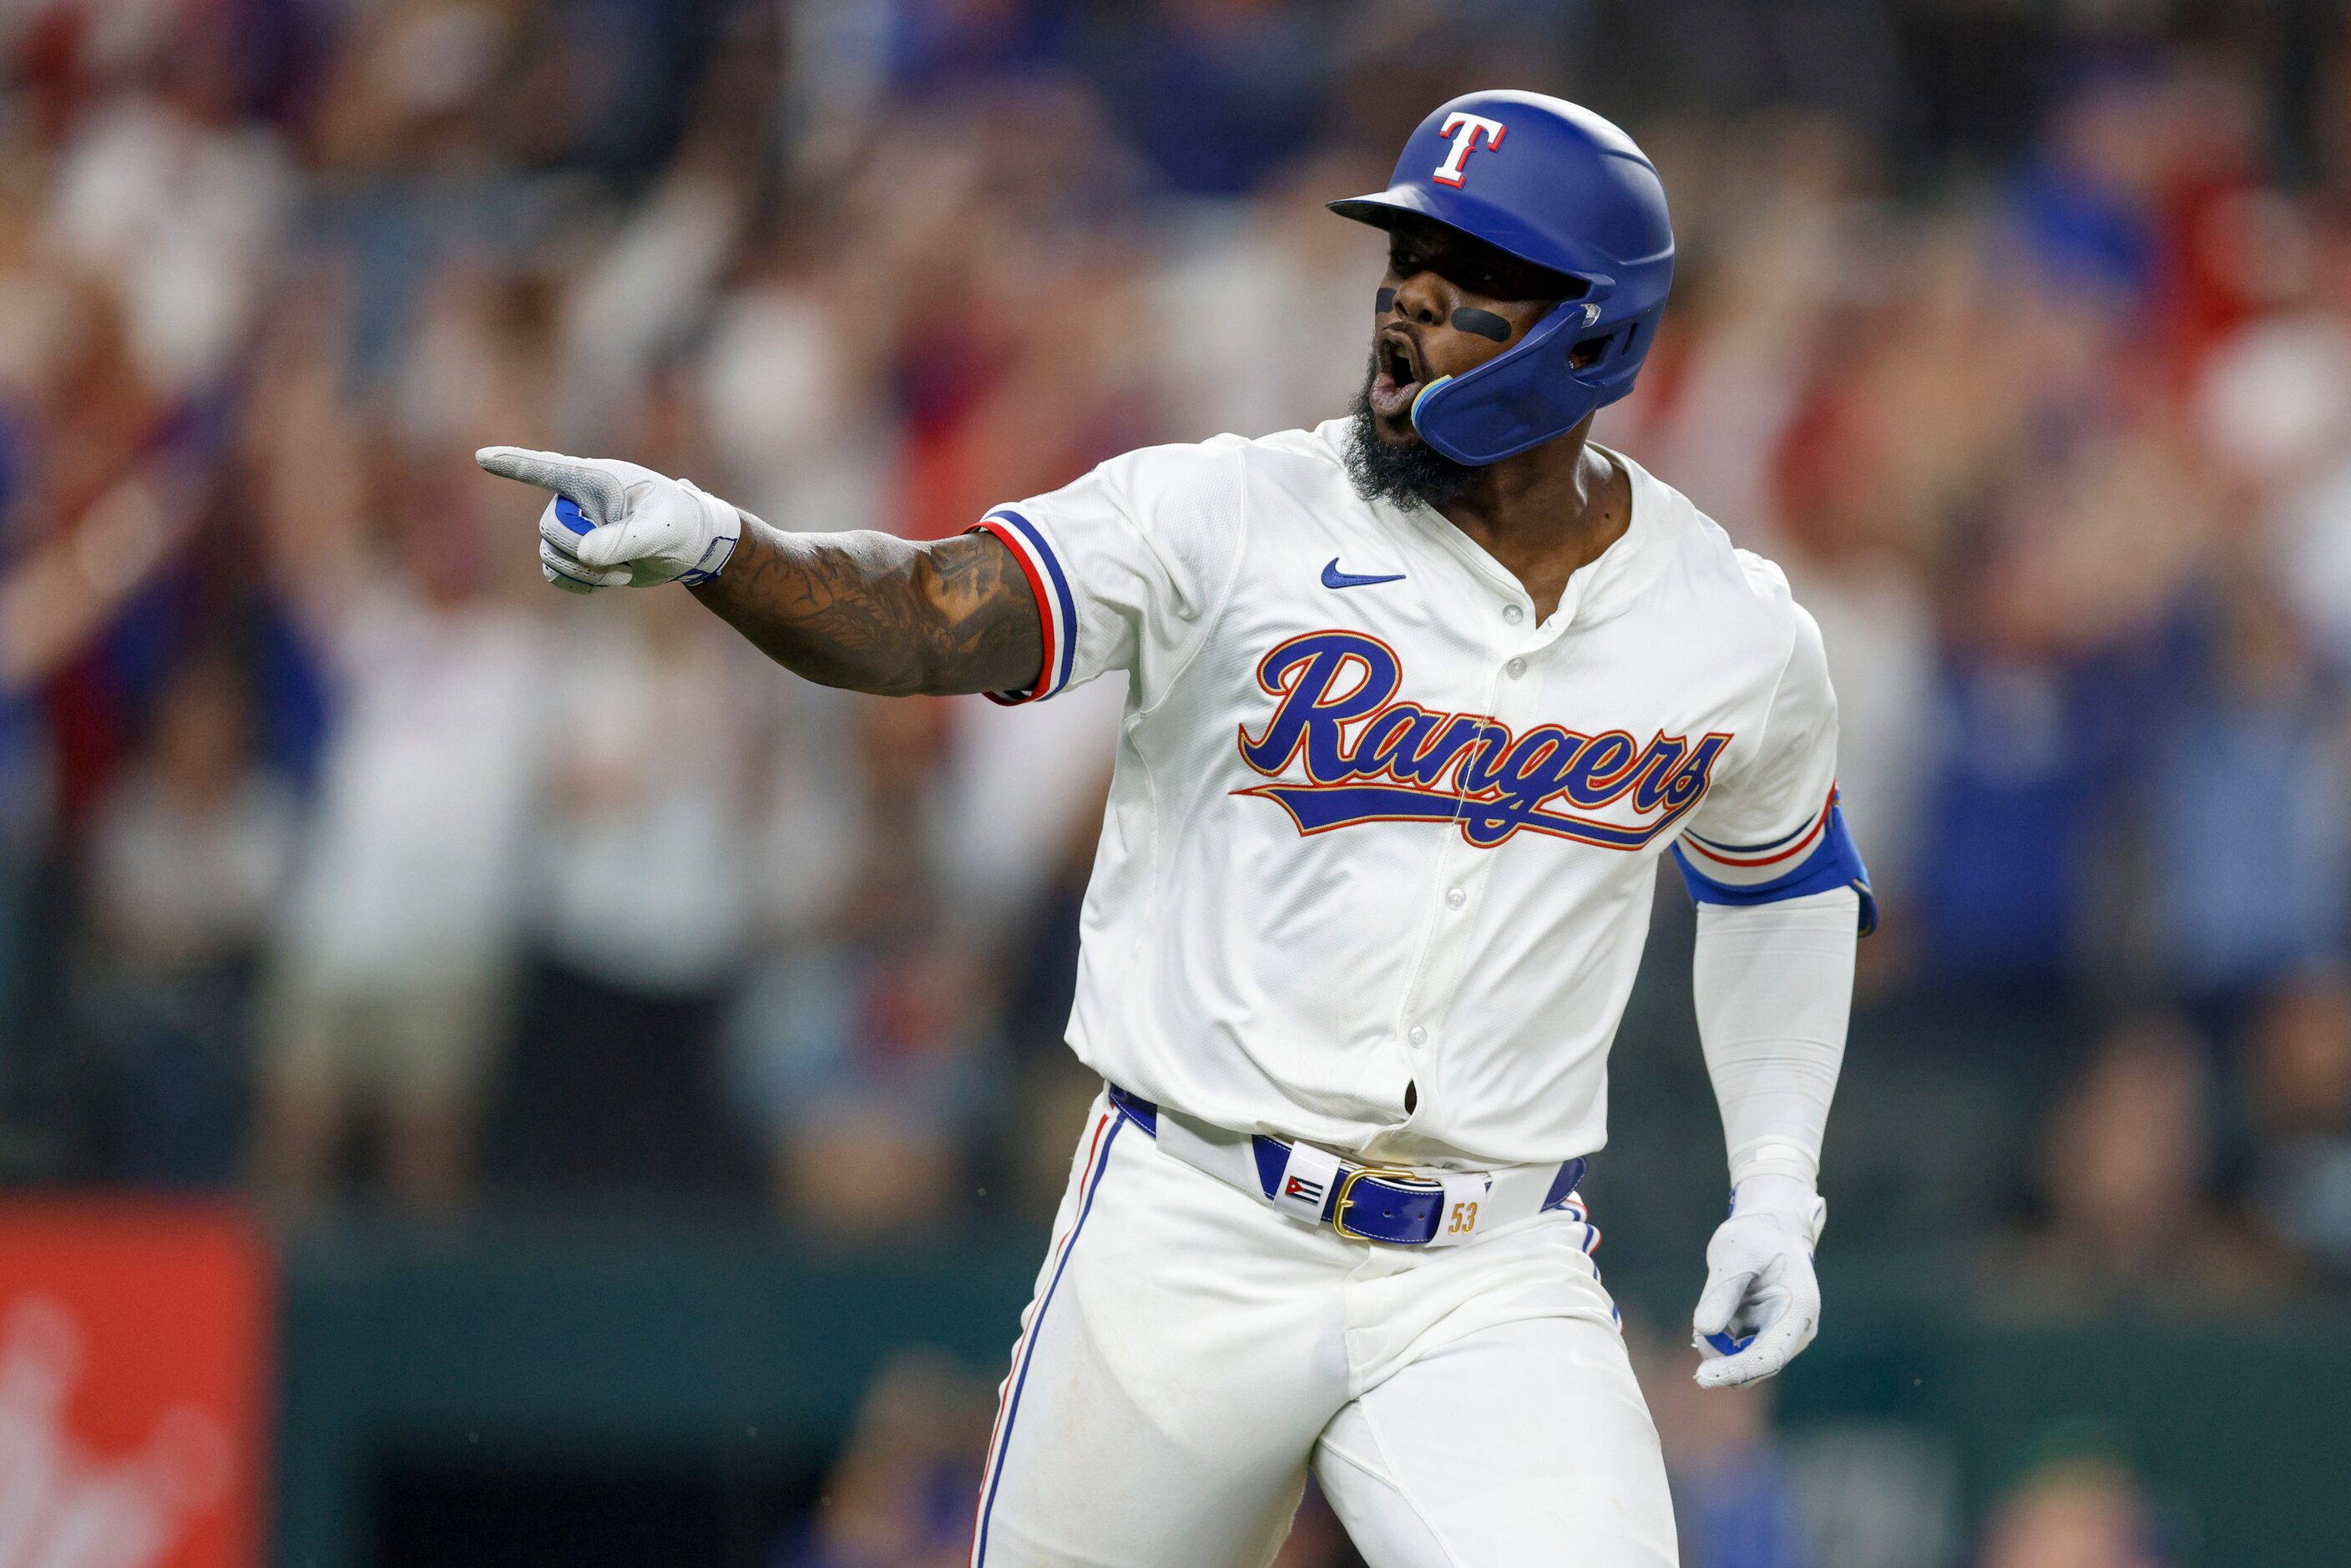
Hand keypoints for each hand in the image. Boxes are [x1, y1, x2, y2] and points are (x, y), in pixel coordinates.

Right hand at [475, 447, 739, 593]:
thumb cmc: (680, 523)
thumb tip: (584, 553)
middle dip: (580, 553)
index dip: (513, 464)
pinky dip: (577, 583)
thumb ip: (624, 539)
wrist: (688, 545)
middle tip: (624, 563)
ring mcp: (574, 526)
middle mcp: (576, 499)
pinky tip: (606, 582)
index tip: (482, 458)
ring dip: (584, 572)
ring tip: (624, 573)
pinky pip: (554, 573)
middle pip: (549, 529)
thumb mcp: (660, 530)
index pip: (546, 469)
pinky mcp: (576, 553)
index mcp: (596, 478)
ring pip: (549, 554)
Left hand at [1691, 1174, 1824, 1388]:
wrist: (1769, 1231)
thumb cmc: (1754, 1238)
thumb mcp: (1733, 1254)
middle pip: (1757, 1366)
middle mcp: (1796, 1330)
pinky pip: (1740, 1352)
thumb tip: (1703, 1330)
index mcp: (1799, 1309)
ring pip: (1745, 1362)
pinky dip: (1721, 1342)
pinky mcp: (1767, 1337)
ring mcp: (1783, 1336)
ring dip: (1719, 1349)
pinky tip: (1714, 1317)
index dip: (1736, 1369)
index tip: (1703, 1377)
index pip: (1770, 1355)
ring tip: (1710, 1310)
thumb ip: (1721, 1292)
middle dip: (1723, 1362)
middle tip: (1696, 1343)